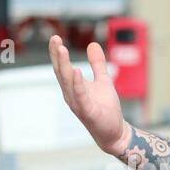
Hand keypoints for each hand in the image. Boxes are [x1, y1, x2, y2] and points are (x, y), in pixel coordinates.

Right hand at [48, 35, 130, 155]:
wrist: (114, 132)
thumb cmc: (106, 108)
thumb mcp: (103, 80)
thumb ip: (97, 64)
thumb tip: (92, 44)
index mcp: (73, 87)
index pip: (62, 67)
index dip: (57, 53)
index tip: (55, 37)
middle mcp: (71, 95)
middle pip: (61, 72)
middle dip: (57, 56)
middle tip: (55, 39)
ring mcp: (78, 104)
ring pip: (67, 82)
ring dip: (64, 65)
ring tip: (62, 49)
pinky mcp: (88, 112)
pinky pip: (80, 96)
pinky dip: (77, 84)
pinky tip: (76, 71)